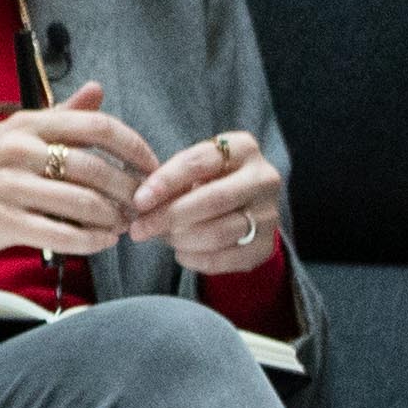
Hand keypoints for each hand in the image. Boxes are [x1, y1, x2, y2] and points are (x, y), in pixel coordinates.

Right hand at [0, 88, 161, 267]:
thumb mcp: (19, 134)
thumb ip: (62, 116)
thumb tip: (98, 89)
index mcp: (27, 123)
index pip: (95, 126)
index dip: (133, 146)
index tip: (150, 165)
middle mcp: (17, 149)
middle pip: (94, 168)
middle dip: (127, 190)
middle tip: (141, 203)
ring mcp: (8, 186)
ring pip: (81, 203)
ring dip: (112, 218)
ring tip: (122, 224)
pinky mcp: (4, 220)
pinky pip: (61, 233)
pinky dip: (90, 241)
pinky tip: (102, 242)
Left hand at [131, 124, 287, 276]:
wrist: (244, 207)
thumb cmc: (208, 181)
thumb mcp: (193, 170)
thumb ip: (170, 180)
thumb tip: (141, 205)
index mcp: (243, 148)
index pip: (199, 162)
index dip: (166, 182)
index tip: (139, 201)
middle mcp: (263, 179)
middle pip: (214, 200)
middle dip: (170, 216)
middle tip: (139, 229)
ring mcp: (269, 214)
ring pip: (218, 233)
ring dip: (181, 239)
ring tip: (162, 237)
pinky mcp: (265, 246)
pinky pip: (224, 259)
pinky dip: (194, 259)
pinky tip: (181, 252)